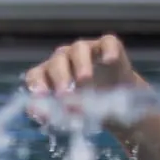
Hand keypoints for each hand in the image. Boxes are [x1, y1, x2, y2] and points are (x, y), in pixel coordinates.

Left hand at [24, 34, 147, 122]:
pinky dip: (108, 50)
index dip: (36, 84)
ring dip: (80, 64)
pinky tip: (109, 60)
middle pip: (57, 62)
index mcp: (49, 76)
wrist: (124, 105)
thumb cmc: (92, 108)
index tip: (41, 96)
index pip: (35, 75)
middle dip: (59, 78)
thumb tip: (46, 116)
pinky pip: (108, 43)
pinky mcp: (109, 46)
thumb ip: (60, 114)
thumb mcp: (76, 115)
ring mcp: (87, 50)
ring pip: (79, 48)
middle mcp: (64, 59)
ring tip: (84, 79)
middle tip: (64, 95)